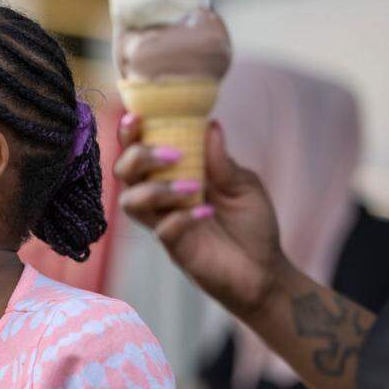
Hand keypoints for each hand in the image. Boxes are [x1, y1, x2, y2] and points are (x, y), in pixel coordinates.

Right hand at [114, 114, 286, 317]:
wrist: (265, 271)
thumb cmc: (251, 225)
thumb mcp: (243, 184)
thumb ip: (221, 160)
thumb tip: (210, 126)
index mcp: (173, 177)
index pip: (139, 151)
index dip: (129, 134)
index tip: (137, 118)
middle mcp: (161, 199)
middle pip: (123, 172)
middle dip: (138, 156)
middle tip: (173, 155)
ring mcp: (164, 223)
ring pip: (130, 202)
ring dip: (156, 189)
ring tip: (193, 188)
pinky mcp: (174, 248)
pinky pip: (162, 229)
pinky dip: (183, 217)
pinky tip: (207, 213)